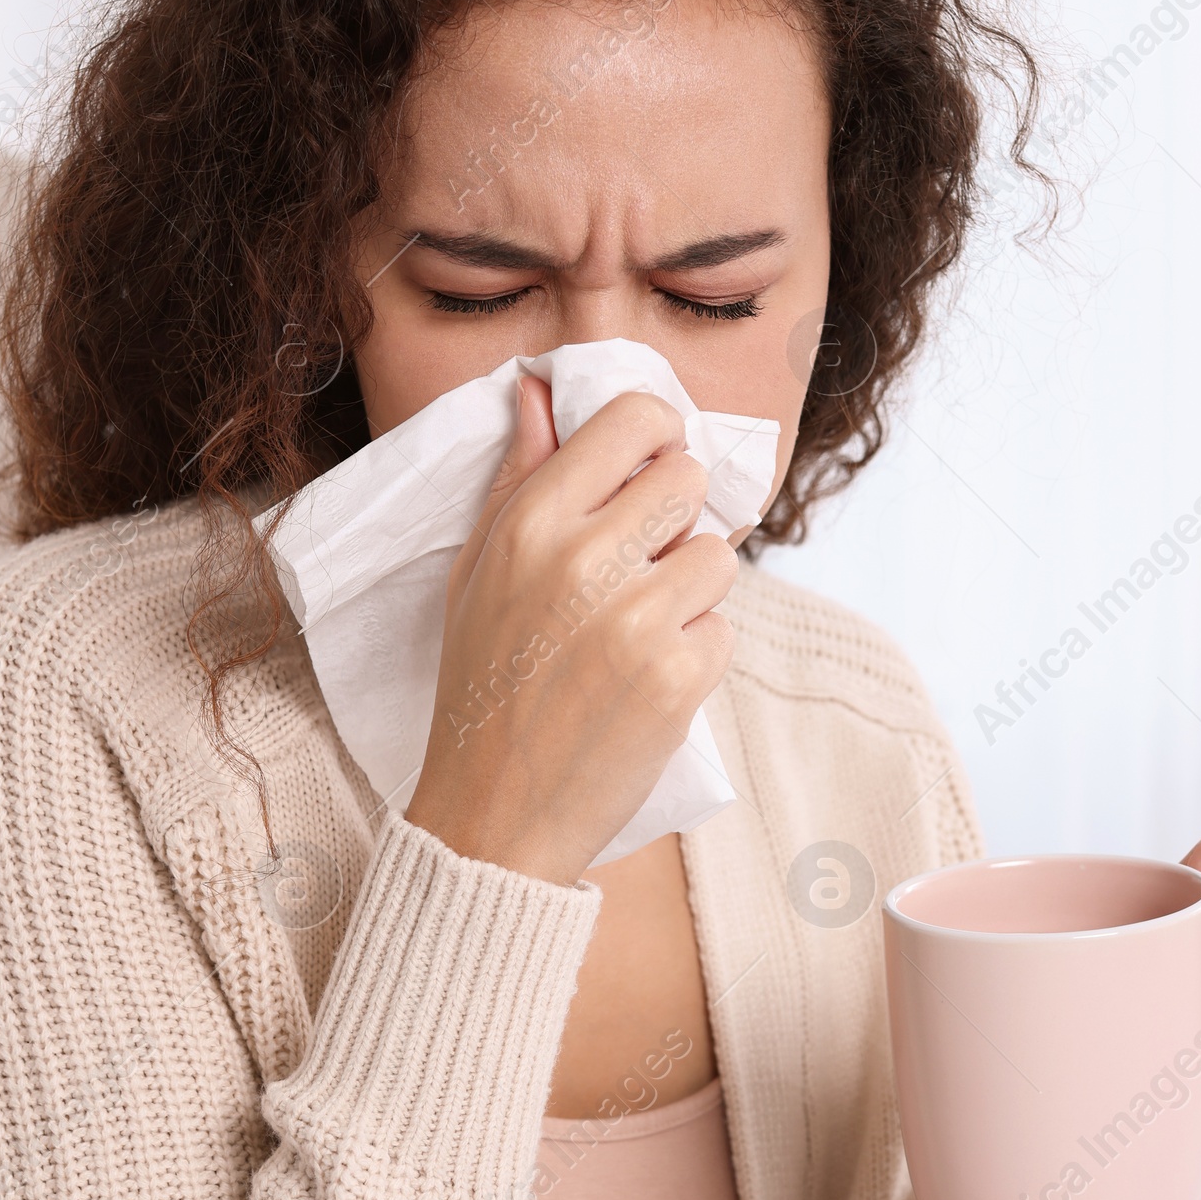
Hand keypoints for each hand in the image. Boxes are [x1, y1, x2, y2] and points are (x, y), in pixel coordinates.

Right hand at [404, 378, 736, 885]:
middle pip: (689, 480)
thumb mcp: (477, 568)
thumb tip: (539, 390)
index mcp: (531, 522)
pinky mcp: (679, 677)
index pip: (635, 419)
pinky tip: (641, 682)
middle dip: (675, 518)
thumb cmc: (481, 680)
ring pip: (716, 556)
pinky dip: (695, 653)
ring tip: (632, 632)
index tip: (648, 468)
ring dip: (689, 590)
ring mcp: (637, 620)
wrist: (493, 810)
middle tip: (640, 564)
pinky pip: (722, 627)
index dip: (656, 437)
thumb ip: (518, 475)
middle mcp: (585, 559)